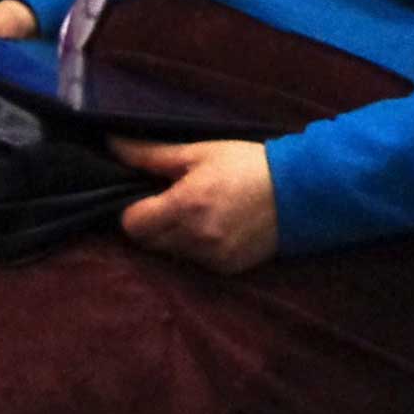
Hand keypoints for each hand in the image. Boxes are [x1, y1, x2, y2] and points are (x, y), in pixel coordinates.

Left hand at [112, 137, 279, 272]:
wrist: (301, 191)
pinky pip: (196, 262)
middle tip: (172, 203)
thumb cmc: (247, 164)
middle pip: (148, 243)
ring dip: (175, 237)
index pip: (132, 224)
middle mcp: (194, 238)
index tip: (147, 197)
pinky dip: (198, 247)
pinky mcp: (227, 269)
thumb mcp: (200, 152)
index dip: (133, 210)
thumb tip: (112, 144)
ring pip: (172, 253)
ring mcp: (211, 257)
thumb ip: (152, 154)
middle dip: (153, 224)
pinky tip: (217, 227)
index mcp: (184, 205)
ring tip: (198, 214)